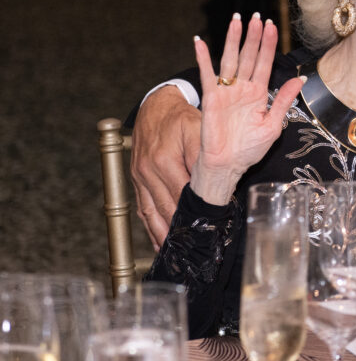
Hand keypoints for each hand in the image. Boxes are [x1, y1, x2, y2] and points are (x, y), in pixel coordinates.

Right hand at [131, 86, 200, 248]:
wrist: (156, 106)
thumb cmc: (182, 118)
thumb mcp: (198, 130)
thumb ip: (203, 157)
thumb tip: (213, 184)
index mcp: (164, 160)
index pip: (182, 195)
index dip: (195, 213)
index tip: (207, 229)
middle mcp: (148, 171)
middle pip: (166, 208)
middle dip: (181, 229)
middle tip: (196, 249)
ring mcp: (139, 177)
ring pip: (152, 213)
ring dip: (163, 234)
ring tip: (177, 254)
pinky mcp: (135, 180)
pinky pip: (142, 209)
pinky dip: (151, 227)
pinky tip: (160, 243)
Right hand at [190, 13, 304, 205]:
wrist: (229, 165)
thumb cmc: (250, 149)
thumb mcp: (274, 124)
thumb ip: (284, 100)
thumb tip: (300, 79)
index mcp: (259, 93)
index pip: (265, 63)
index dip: (268, 44)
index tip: (272, 25)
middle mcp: (243, 88)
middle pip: (249, 56)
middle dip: (253, 36)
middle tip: (257, 16)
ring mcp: (226, 91)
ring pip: (230, 59)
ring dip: (233, 39)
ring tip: (236, 20)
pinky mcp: (211, 98)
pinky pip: (207, 74)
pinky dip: (203, 58)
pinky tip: (200, 42)